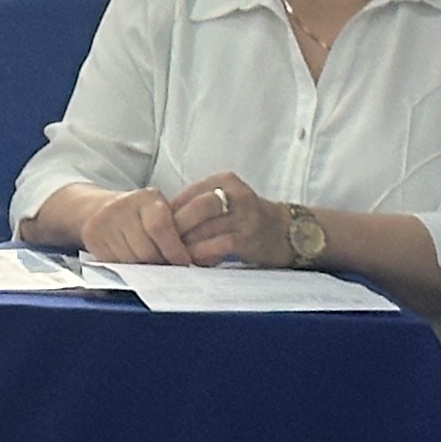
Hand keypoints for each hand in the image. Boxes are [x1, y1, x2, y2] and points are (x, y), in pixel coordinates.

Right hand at [73, 185, 196, 265]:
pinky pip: (114, 261)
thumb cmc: (142, 215)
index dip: (174, 249)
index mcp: (147, 198)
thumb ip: (179, 231)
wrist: (99, 208)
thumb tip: (195, 258)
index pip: (161, 227)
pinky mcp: (92, 235)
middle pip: (145, 248)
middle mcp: (123, 206)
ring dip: (143, 268)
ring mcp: (104, 221)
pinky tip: (131, 262)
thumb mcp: (162, 212)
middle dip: (159, 263)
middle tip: (167, 269)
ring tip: (150, 266)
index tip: (184, 263)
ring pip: (130, 259)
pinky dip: (125, 267)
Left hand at [169, 172, 295, 267]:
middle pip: (195, 209)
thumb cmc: (243, 219)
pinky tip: (194, 261)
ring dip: (186, 244)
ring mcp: (245, 215)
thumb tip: (157, 220)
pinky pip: (218, 245)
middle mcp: (236, 193)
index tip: (155, 229)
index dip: (168, 214)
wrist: (285, 232)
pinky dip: (202, 253)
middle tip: (161, 243)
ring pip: (205, 228)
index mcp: (224, 180)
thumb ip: (195, 206)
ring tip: (173, 254)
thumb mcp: (222, 202)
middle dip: (175, 229)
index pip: (187, 195)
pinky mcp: (249, 236)